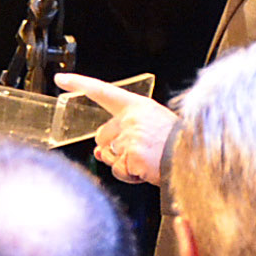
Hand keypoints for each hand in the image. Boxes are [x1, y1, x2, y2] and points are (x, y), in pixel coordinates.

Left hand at [55, 74, 176, 185]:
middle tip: (139, 152)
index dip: (80, 83)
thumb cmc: (175, 145)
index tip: (61, 79)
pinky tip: (145, 170)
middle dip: (113, 148)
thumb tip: (98, 151)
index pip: (103, 91)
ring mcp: (131, 136)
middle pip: (101, 136)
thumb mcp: (151, 128)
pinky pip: (119, 171)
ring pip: (109, 156)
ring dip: (123, 164)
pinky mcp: (131, 154)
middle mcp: (132, 118)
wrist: (194, 159)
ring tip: (146, 161)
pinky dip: (129, 176)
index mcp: (137, 106)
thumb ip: (122, 134)